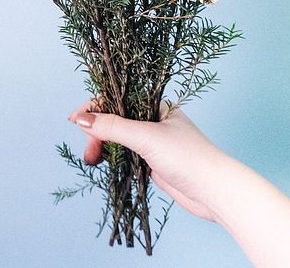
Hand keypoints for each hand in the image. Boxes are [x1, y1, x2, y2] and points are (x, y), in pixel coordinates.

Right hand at [68, 99, 226, 221]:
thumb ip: (113, 127)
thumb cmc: (187, 156)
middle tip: (90, 153)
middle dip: (97, 132)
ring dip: (102, 146)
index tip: (75, 120)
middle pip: (114, 118)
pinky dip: (112, 158)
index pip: (117, 97)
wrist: (214, 191)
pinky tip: (105, 164)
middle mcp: (153, 118)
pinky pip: (125, 154)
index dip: (95, 106)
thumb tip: (82, 119)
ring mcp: (152, 140)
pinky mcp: (152, 161)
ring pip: (118, 138)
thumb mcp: (146, 137)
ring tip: (93, 161)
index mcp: (155, 104)